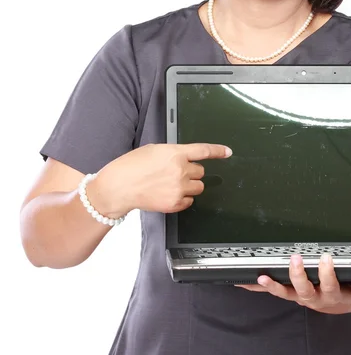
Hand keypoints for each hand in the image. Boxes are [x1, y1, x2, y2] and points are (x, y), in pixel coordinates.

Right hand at [87, 143, 231, 216]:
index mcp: (176, 153)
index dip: (218, 151)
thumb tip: (183, 158)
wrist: (119, 186)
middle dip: (192, 172)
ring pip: (198, 187)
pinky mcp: (174, 204)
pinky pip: (190, 202)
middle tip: (177, 173)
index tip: (227, 152)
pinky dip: (183, 199)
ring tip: (172, 184)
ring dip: (190, 185)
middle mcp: (180, 170)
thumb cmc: (132, 165)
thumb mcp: (154, 150)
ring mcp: (178, 188)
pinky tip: (170, 194)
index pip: (203, 151)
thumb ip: (173, 153)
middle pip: (201, 172)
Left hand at [236, 254, 350, 313]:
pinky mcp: (292, 292)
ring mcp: (301, 296)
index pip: (331, 285)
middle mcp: (316, 299)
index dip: (327, 273)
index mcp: (335, 296)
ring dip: (273, 286)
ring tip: (261, 277)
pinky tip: (243, 281)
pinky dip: (258, 287)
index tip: (325, 257)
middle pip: (304, 290)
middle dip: (298, 275)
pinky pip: (274, 290)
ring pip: (286, 293)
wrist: (347, 303)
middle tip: (294, 258)